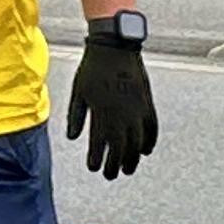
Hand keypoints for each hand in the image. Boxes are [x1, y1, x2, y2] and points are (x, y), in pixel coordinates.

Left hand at [67, 30, 155, 178]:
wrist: (115, 48)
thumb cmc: (93, 69)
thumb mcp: (78, 92)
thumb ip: (76, 116)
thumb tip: (72, 137)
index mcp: (102, 112)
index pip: (100, 143)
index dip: (97, 158)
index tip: (93, 168)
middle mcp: (121, 114)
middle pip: (121, 148)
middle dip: (115, 164)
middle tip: (110, 175)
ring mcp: (137, 110)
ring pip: (137, 142)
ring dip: (132, 158)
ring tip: (128, 169)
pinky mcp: (147, 103)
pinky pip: (151, 128)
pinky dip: (149, 141)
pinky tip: (145, 151)